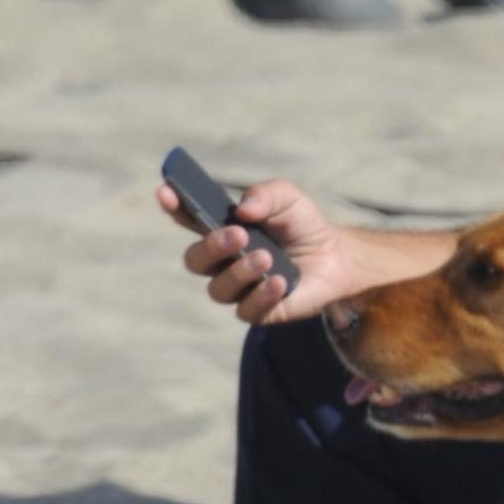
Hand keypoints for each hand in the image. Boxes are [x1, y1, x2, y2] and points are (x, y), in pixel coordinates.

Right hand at [155, 175, 358, 327]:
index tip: (166, 193)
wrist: (336, 256)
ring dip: (240, 272)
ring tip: (266, 257)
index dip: (174, 207)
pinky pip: (247, 311)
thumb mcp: (287, 198)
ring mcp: (238, 288)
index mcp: (221, 229)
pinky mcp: (259, 311)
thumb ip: (265, 195)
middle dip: (212, 247)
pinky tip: (279, 282)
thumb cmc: (302, 225)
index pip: (188, 219)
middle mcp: (222, 262)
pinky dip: (262, 295)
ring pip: (218, 289)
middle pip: (195, 261)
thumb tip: (243, 210)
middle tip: (238, 234)